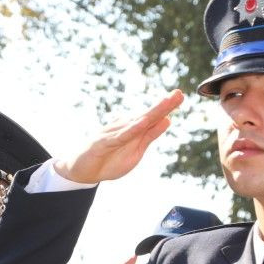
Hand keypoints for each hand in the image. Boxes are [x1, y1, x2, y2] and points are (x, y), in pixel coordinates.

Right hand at [54, 90, 182, 183]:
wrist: (82, 171)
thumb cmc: (109, 159)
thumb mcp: (136, 150)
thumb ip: (150, 135)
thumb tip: (167, 120)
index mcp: (133, 129)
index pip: (153, 117)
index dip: (166, 107)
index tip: (180, 95)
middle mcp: (124, 127)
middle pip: (147, 115)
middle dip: (163, 105)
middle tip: (178, 93)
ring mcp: (113, 134)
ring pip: (135, 123)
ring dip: (150, 114)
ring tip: (165, 104)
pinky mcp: (103, 143)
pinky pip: (119, 136)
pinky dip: (130, 130)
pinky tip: (142, 123)